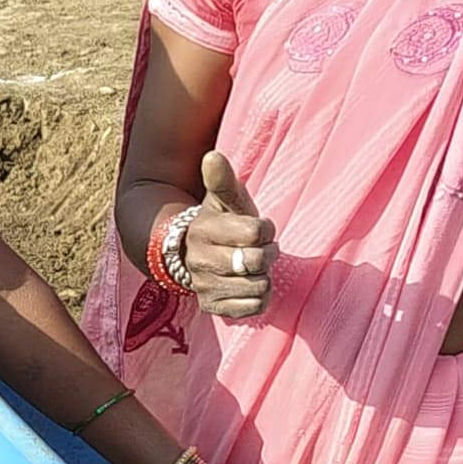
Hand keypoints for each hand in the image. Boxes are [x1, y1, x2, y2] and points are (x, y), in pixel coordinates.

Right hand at [168, 159, 277, 319]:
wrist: (195, 256)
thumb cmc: (222, 223)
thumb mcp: (224, 200)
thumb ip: (222, 179)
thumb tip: (212, 156)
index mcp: (203, 230)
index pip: (256, 232)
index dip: (265, 229)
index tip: (257, 228)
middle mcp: (199, 261)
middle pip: (257, 261)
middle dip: (267, 254)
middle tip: (260, 249)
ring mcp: (204, 287)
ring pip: (258, 286)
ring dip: (265, 276)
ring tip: (253, 268)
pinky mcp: (212, 308)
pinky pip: (254, 307)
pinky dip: (260, 297)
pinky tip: (249, 285)